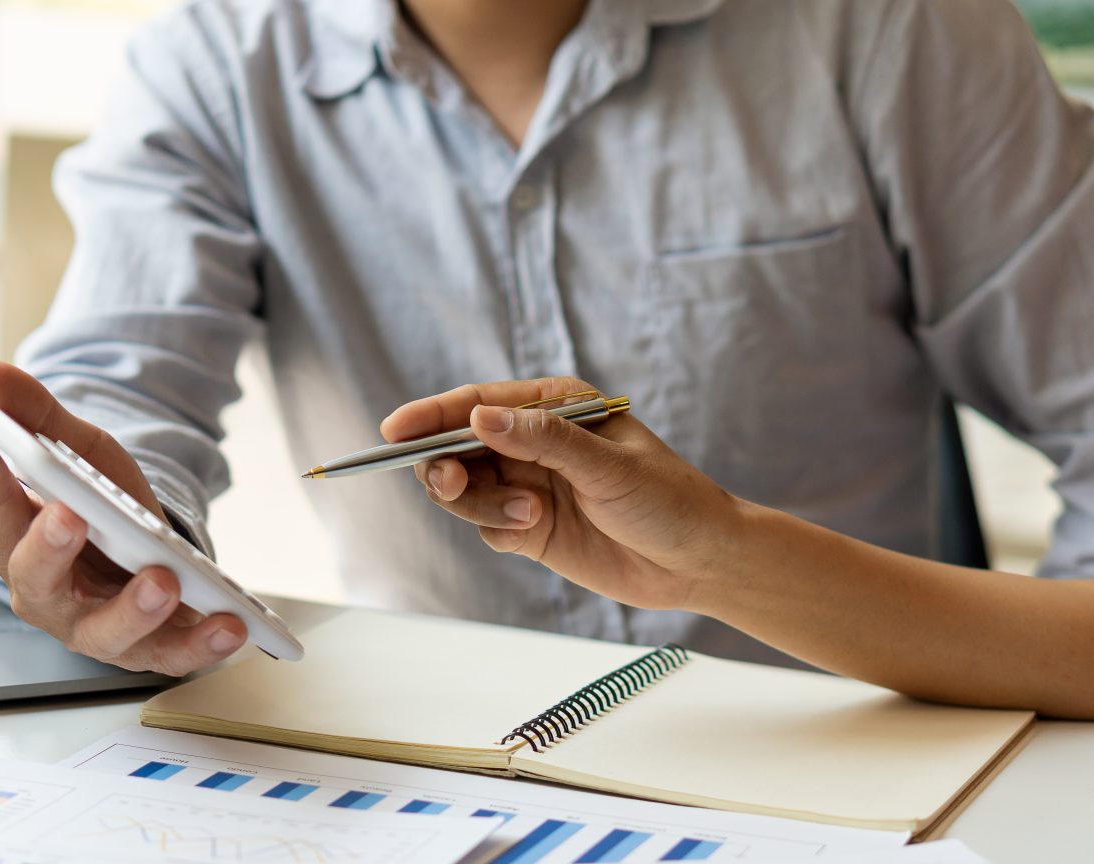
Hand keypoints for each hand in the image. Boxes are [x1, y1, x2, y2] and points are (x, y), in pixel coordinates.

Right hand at [0, 360, 245, 674]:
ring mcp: (97, 627)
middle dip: (50, 548)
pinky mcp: (148, 648)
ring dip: (132, 609)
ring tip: (160, 579)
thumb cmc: (100, 507)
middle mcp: (48, 593)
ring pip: (105, 631)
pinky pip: (172, 655)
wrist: (145, 554)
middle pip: (37, 580)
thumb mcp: (77, 451)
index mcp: (16, 541)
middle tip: (67, 515)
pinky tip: (230, 623)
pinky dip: (201, 645)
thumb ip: (37, 416)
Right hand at [381, 377, 743, 611]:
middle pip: (458, 447)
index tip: (393, 432)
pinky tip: (532, 530)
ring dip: (478, 504)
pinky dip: (496, 529)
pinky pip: (485, 525)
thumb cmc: (668, 499)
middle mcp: (534, 443)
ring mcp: (529, 485)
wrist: (699, 562)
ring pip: (466, 490)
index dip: (431, 416)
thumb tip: (480, 419)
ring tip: (525, 516)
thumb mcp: (607, 465)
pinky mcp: (529, 527)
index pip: (477, 404)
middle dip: (445, 465)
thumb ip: (542, 440)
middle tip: (450, 483)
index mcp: (554, 407)